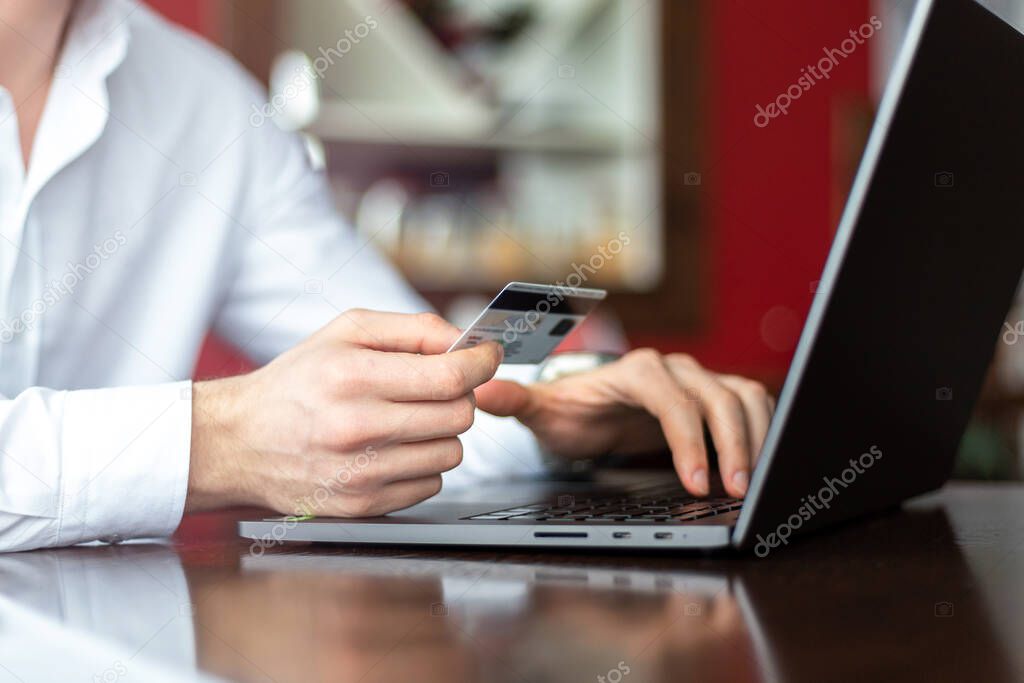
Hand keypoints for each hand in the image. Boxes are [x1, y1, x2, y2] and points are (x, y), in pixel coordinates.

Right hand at [186, 310, 502, 516]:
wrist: (240, 441)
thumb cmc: (296, 382)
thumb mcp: (345, 331)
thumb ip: (411, 329)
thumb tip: (463, 341)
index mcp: (353, 376)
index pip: (449, 377)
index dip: (481, 364)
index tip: (488, 357)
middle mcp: (357, 427)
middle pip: (458, 416)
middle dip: (461, 396)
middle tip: (441, 387)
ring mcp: (360, 472)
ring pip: (452, 453)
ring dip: (443, 432)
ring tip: (411, 419)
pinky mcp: (363, 505)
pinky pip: (431, 484)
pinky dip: (424, 464)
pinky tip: (395, 448)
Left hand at [475, 349, 773, 497]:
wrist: (592, 408)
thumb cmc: (570, 413)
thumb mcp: (543, 413)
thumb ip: (517, 403)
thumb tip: (482, 392)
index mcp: (635, 371)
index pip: (671, 398)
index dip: (686, 439)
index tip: (694, 481)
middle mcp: (672, 369)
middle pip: (716, 397)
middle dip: (731, 445)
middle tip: (735, 490)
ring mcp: (697, 379)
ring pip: (741, 396)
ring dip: (754, 437)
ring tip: (751, 483)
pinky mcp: (714, 394)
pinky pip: (750, 403)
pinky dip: (761, 429)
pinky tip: (758, 464)